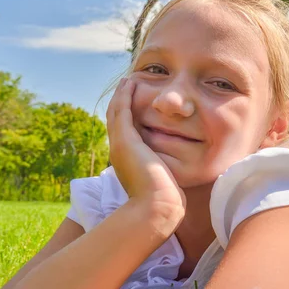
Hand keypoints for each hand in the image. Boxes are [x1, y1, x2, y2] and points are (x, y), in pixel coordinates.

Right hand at [107, 77, 185, 217]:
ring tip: (127, 80)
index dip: (127, 116)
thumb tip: (173, 171)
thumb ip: (164, 171)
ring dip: (122, 95)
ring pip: (117, 112)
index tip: (133, 103)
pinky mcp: (124, 140)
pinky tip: (130, 83)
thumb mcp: (163, 181)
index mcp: (126, 160)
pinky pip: (122, 111)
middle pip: (116, 119)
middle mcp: (118, 151)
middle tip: (126, 85)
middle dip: (121, 101)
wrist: (155, 208)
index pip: (124, 132)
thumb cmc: (164, 200)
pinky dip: (124, 96)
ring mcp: (119, 145)